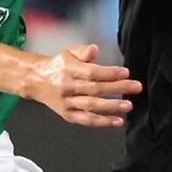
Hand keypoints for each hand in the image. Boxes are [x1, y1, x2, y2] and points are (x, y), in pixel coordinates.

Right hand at [27, 44, 141, 127]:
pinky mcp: (67, 115)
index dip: (110, 73)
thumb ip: (83, 51)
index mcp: (68, 69)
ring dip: (112, 107)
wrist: (36, 80)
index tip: (126, 72)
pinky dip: (102, 122)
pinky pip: (86, 120)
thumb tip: (94, 49)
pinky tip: (117, 121)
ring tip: (128, 105)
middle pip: (95, 89)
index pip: (92, 72)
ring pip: (92, 106)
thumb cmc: (58, 66)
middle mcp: (67, 87)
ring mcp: (67, 103)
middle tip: (135, 87)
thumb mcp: (68, 53)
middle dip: (118, 88)